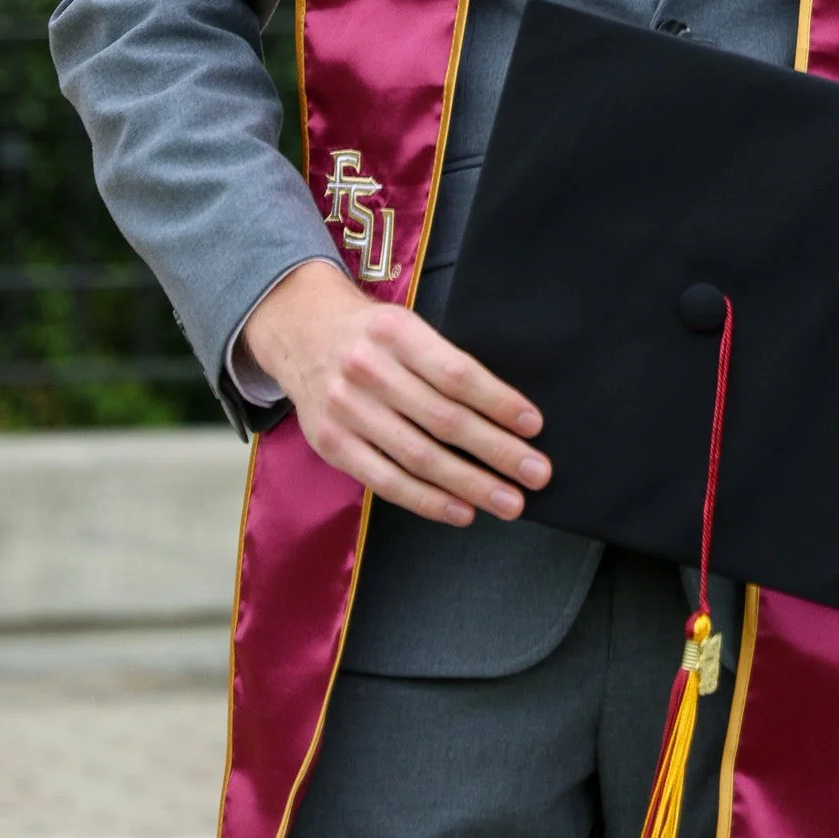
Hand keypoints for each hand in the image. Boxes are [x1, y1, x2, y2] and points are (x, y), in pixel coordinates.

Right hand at [245, 258, 550, 526]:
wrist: (301, 331)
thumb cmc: (373, 335)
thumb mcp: (406, 326)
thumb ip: (444, 363)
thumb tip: (506, 414)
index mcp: (396, 332)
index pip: (456, 374)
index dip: (498, 402)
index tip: (533, 426)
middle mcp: (368, 369)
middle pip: (443, 419)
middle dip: (497, 451)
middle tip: (537, 473)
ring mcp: (346, 409)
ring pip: (418, 457)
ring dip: (471, 484)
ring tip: (510, 501)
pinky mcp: (331, 444)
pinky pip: (386, 481)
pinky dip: (428, 501)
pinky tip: (462, 511)